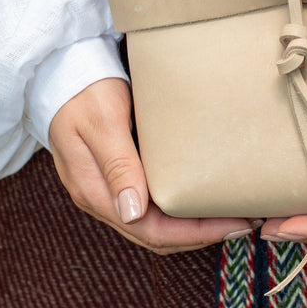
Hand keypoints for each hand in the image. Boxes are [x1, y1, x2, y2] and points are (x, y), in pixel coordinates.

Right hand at [48, 78, 253, 253]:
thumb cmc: (83, 91)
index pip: (151, 231)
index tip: (234, 225)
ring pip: (155, 226)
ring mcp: (109, 191)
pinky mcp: (119, 178)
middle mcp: (102, 199)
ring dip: (194, 227)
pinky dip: (181, 210)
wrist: (61, 72)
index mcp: (94, 192)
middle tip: (244, 223)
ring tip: (232, 215)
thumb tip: (132, 212)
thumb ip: (118, 164)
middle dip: (202, 235)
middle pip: (156, 235)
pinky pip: (153, 208)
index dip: (195, 234)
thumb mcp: (102, 121)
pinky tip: (204, 198)